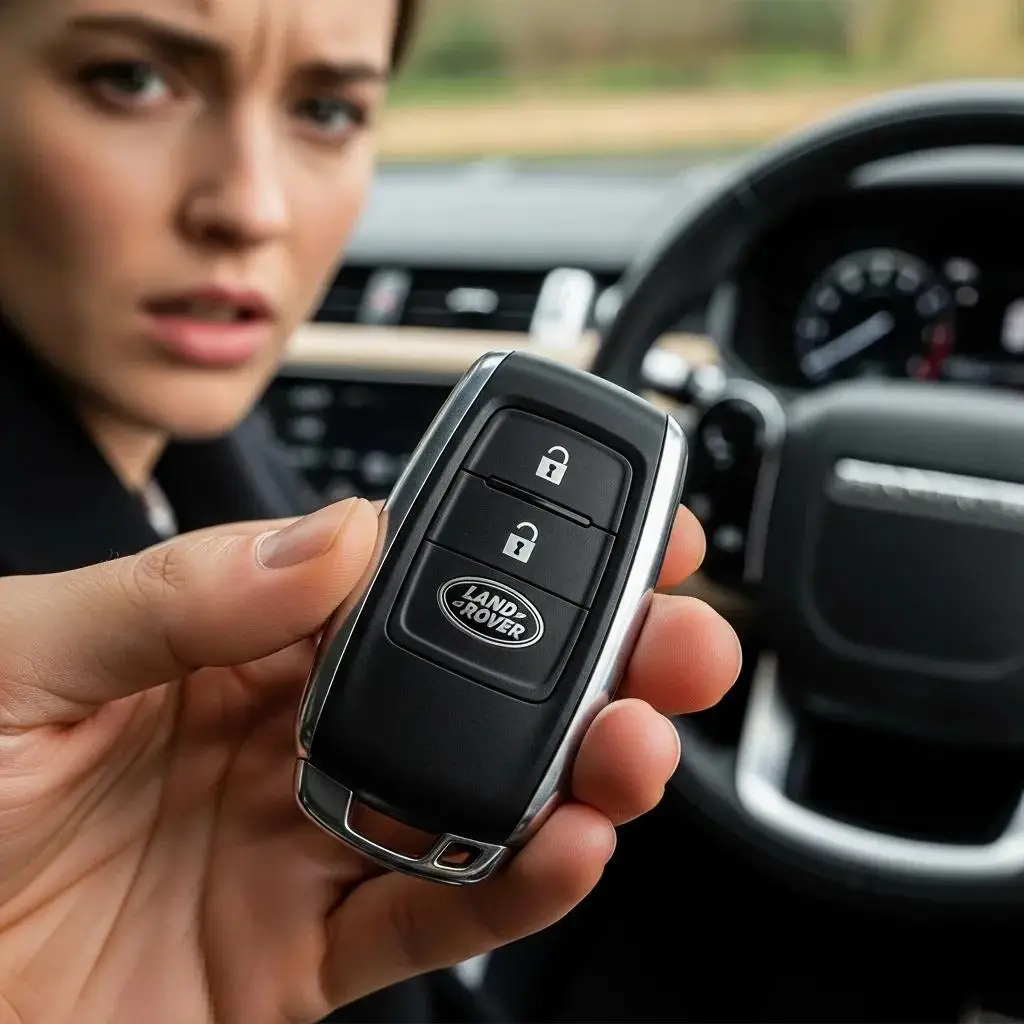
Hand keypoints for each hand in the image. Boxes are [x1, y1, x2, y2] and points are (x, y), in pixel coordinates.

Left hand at [0, 498, 739, 1023]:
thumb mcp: (29, 659)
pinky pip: (434, 917)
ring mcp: (308, 846)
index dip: (504, 552)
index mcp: (237, 646)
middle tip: (667, 633)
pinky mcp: (304, 957)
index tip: (598, 524)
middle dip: (585, 657)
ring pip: (479, 798)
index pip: (403, 580)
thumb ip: (180, 593)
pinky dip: (514, 887)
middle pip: (472, 686)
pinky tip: (569, 844)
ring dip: (578, 769)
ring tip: (637, 741)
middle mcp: (292, 738)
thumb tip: (338, 538)